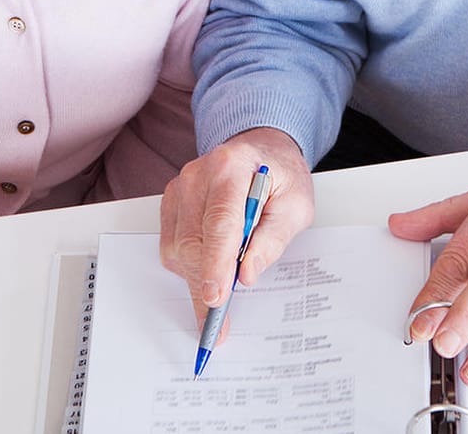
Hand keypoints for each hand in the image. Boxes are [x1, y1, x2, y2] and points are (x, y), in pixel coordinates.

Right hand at [159, 127, 313, 328]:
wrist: (263, 152)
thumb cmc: (281, 178)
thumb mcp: (296, 206)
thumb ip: (273, 239)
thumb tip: (247, 274)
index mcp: (232, 166)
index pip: (220, 222)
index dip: (216, 264)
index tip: (216, 298)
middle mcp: (198, 174)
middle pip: (193, 241)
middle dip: (207, 281)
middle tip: (222, 315)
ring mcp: (180, 187)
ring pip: (178, 248)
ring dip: (199, 275)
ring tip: (223, 285)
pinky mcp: (172, 201)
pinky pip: (171, 246)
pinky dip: (190, 265)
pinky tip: (212, 264)